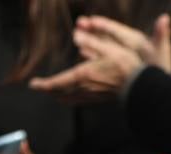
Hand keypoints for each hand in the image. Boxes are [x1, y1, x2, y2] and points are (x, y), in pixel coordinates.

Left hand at [29, 15, 170, 101]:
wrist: (139, 85)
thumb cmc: (126, 65)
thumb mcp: (109, 49)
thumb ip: (91, 42)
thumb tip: (76, 35)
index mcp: (82, 75)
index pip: (55, 83)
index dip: (42, 84)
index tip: (32, 84)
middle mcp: (82, 88)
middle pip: (57, 93)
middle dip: (47, 89)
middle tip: (40, 85)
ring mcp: (88, 96)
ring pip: (65, 98)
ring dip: (56, 94)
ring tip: (51, 90)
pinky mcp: (94, 100)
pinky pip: (75, 101)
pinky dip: (67, 98)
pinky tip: (67, 95)